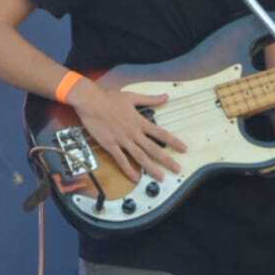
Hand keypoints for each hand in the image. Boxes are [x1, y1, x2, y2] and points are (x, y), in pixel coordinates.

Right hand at [69, 80, 186, 181]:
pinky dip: (128, 170)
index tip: (183, 149)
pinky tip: (135, 178)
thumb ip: (150, 99)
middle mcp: (133, 133)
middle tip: (177, 169)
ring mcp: (122, 140)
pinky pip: (121, 160)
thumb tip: (166, 96)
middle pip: (153, 149)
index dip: (173, 142)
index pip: (161, 133)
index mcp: (139, 121)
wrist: (90, 101)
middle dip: (167, 160)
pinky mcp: (110, 145)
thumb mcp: (132, 97)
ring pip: (140, 157)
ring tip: (160, 177)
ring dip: (151, 168)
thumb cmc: (109, 97)